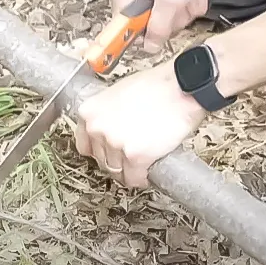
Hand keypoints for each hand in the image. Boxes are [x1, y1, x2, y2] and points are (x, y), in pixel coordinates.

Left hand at [74, 62, 206, 187]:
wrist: (180, 87)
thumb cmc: (156, 86)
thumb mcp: (118, 93)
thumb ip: (108, 113)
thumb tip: (112, 128)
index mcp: (90, 112)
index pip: (85, 145)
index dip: (101, 150)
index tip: (109, 152)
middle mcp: (97, 129)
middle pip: (101, 160)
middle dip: (117, 160)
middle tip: (130, 155)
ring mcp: (115, 144)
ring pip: (117, 172)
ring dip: (130, 171)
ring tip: (142, 163)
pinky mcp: (136, 157)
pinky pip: (135, 179)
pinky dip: (142, 179)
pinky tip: (149, 171)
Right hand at [108, 0, 216, 52]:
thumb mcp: (172, 0)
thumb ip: (159, 27)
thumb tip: (148, 49)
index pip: (122, 28)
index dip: (138, 38)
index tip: (152, 42)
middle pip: (147, 25)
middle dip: (170, 19)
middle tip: (181, 5)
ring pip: (164, 17)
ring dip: (183, 10)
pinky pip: (173, 5)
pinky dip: (186, 1)